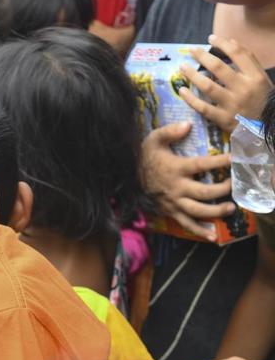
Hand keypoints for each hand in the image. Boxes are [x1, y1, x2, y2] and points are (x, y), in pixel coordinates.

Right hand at [140, 121, 234, 241]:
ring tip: (231, 208)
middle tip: (234, 184)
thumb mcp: (152, 140)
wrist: (124, 177)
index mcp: (176, 169)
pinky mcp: (170, 211)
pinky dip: (199, 230)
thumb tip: (188, 124)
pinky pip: (185, 223)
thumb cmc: (143, 157)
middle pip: (205, 192)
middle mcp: (177, 187)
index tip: (234, 158)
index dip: (219, 162)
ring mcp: (174, 202)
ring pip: (198, 210)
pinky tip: (212, 235)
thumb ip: (169, 131)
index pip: (202, 165)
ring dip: (216, 211)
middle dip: (223, 189)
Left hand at [179, 35, 272, 132]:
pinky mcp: (223, 119)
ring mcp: (233, 104)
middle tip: (191, 50)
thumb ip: (249, 62)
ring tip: (182, 67)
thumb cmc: (263, 100)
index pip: (239, 54)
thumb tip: (231, 42)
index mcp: (256, 77)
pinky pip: (203, 108)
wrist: (269, 127)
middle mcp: (244, 88)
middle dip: (203, 56)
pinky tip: (182, 90)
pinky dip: (191, 99)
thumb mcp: (262, 79)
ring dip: (193, 75)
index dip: (223, 44)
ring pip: (208, 86)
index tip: (210, 38)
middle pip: (220, 68)